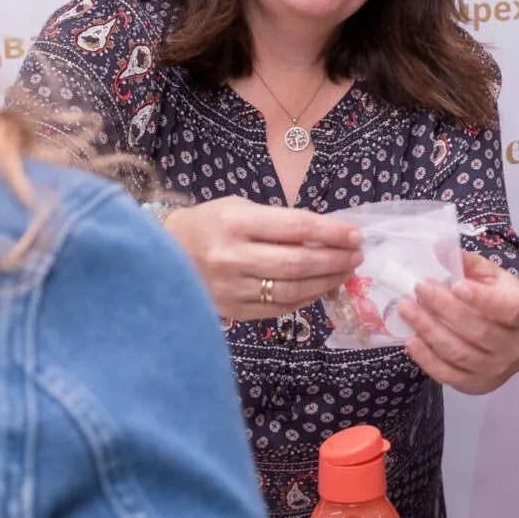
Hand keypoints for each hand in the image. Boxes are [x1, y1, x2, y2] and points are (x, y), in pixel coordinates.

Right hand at [164, 198, 361, 323]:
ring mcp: (230, 288)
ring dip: (326, 282)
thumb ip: (278, 222)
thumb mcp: (239, 208)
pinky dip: (306, 299)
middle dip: (335, 260)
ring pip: (291, 291)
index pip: (295, 227)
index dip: (331, 233)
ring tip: (346, 271)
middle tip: (357, 255)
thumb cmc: (208, 224)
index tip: (356, 234)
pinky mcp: (231, 310)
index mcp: (234, 222)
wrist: (161, 254)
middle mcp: (231, 257)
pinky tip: (321, 288)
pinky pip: (278, 308)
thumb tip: (328, 235)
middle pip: (297, 264)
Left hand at [399, 253, 518, 395]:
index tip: (457, 285)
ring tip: (407, 309)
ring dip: (429, 331)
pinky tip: (411, 340)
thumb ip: (470, 264)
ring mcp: (494, 369)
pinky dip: (426, 359)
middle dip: (445, 308)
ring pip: (459, 353)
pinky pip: (447, 374)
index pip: (507, 310)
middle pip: (477, 331)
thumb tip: (440, 248)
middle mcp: (513, 346)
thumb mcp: (497, 279)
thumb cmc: (507, 303)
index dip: (482, 300)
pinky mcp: (475, 383)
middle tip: (420, 287)